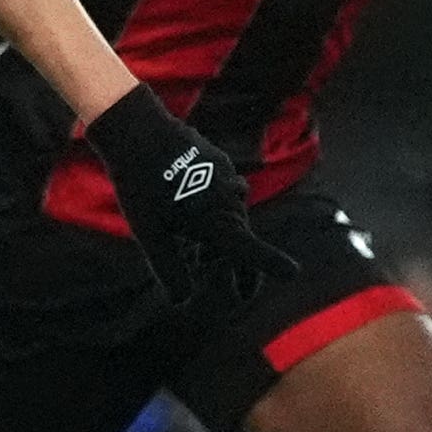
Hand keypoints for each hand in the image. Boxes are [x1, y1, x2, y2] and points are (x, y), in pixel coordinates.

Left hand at [82, 86, 292, 301]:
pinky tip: (191, 217)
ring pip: (230, 217)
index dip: (269, 264)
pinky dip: (213, 213)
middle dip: (238, 268)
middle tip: (242, 294)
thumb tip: (181, 301)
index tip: (292, 273)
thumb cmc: (141, 185)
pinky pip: (223, 196)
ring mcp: (227, 179)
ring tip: (200, 258)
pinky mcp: (219, 164)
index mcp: (216, 220)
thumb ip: (168, 267)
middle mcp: (230, 199)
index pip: (248, 250)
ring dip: (220, 240)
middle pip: (241, 239)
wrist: (138, 131)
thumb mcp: (150, 232)